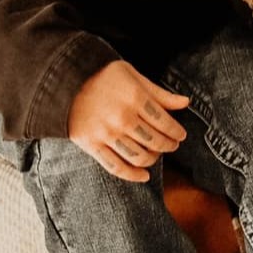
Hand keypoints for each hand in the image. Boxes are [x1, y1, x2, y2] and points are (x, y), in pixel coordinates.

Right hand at [67, 60, 190, 181]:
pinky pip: (116, 167)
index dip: (176, 132)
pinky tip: (143, 176)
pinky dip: (133, 175)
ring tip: (156, 155)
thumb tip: (186, 103)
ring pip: (139, 157)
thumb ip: (159, 93)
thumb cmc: (104, 77)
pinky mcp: (92, 145)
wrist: (66, 83)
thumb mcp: (133, 76)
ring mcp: (106, 133)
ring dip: (153, 159)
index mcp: (135, 97)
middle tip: (171, 145)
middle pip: (155, 141)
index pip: (165, 122)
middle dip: (168, 146)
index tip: (180, 135)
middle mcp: (122, 117)